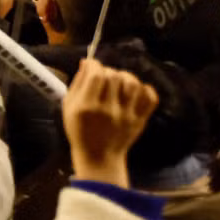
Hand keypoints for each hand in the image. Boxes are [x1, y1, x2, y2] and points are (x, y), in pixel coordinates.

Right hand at [61, 58, 158, 188]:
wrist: (99, 156)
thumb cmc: (80, 130)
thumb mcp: (69, 107)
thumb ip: (77, 83)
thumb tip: (87, 62)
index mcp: (87, 106)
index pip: (97, 75)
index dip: (95, 65)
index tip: (93, 67)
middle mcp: (109, 110)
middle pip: (115, 76)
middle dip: (109, 71)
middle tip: (105, 79)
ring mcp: (127, 115)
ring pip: (133, 84)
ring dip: (126, 77)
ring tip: (120, 83)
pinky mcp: (141, 120)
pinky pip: (151, 98)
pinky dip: (145, 89)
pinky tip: (135, 92)